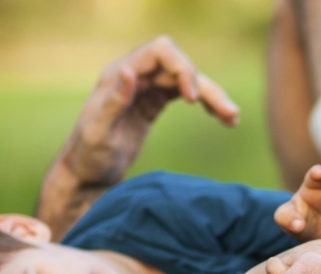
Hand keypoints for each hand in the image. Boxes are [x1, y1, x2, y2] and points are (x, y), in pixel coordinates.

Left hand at [59, 35, 238, 186]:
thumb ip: (113, 102)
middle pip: (181, 67)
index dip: (183, 68)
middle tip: (229, 114)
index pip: (161, 52)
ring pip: (188, 81)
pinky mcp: (154, 103)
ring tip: (233, 118)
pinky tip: (224, 119)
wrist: (87, 175)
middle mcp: (135, 75)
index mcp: (119, 74)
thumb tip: (130, 71)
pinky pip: (186, 94)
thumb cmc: (89, 157)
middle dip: (206, 87)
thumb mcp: (99, 133)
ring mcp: (146, 88)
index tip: (192, 100)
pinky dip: (206, 103)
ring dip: (212, 95)